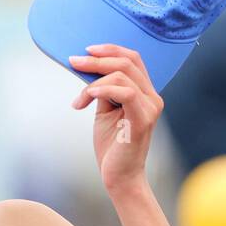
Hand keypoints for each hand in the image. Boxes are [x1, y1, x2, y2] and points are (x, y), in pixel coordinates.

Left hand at [68, 43, 164, 193]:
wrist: (119, 177)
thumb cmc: (112, 147)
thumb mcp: (104, 111)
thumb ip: (103, 90)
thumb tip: (89, 69)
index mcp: (145, 93)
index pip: (133, 59)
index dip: (110, 49)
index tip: (86, 51)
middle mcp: (152, 97)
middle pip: (128, 61)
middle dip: (97, 59)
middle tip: (73, 61)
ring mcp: (150, 107)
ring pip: (123, 75)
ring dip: (93, 81)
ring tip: (79, 100)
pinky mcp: (143, 119)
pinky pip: (126, 92)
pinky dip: (102, 90)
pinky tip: (86, 98)